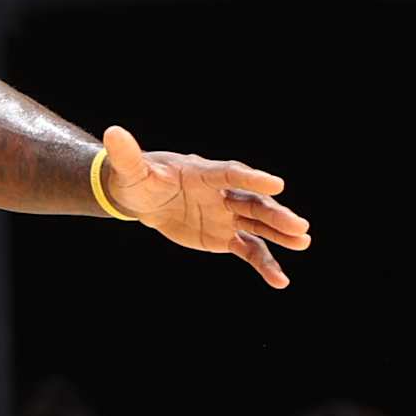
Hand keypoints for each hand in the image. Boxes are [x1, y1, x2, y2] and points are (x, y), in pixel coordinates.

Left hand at [97, 124, 308, 289]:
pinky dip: (264, 265)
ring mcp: (227, 215)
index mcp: (205, 173)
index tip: (277, 183)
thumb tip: (113, 133)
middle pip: (253, 202)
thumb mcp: (130, 170)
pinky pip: (249, 250)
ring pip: (258, 225)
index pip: (232, 174)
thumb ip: (127, 155)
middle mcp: (223, 193)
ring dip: (280, 235)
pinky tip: (280, 281)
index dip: (253, 178)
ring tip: (303, 243)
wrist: (144, 198)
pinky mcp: (225, 236)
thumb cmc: (139, 179)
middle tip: (299, 226)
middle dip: (275, 214)